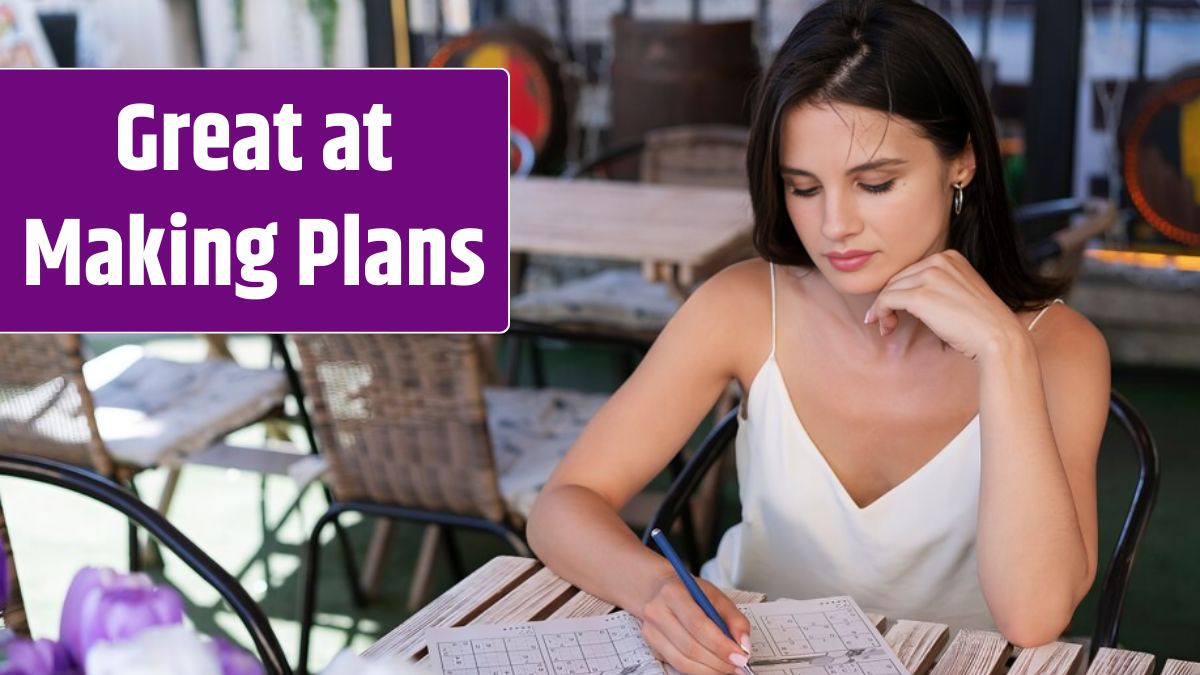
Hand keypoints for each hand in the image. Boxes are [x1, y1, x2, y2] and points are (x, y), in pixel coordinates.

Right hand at [638, 571, 751, 674]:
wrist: (658, 591)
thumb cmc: (689, 592)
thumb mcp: (716, 596)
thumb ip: (735, 619)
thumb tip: (744, 645)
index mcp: (672, 593)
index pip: (697, 625)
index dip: (720, 645)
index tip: (740, 655)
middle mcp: (656, 613)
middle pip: (690, 647)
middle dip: (718, 661)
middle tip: (738, 664)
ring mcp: (651, 632)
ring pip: (682, 661)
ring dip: (710, 670)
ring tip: (728, 668)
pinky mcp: (652, 647)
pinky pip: (677, 665)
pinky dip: (699, 670)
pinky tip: (713, 667)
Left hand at [863, 250, 1026, 361]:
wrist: (998, 337)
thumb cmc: (981, 322)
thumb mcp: (960, 291)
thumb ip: (938, 285)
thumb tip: (905, 295)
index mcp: (950, 257)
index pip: (912, 271)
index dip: (900, 290)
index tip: (896, 309)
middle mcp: (940, 261)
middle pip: (898, 279)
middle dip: (888, 301)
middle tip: (887, 322)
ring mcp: (930, 276)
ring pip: (889, 290)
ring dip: (883, 310)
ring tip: (887, 328)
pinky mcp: (920, 296)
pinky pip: (886, 301)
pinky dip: (880, 313)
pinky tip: (886, 327)